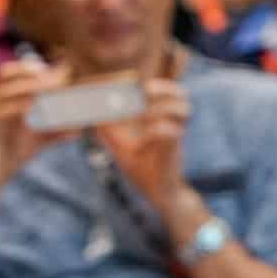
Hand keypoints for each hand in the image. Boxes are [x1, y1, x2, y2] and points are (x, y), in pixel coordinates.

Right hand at [0, 60, 71, 194]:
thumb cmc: (10, 155)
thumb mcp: (38, 141)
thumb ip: (56, 132)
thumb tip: (80, 128)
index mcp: (6, 101)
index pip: (13, 73)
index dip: (33, 66)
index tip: (58, 68)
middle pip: (4, 74)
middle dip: (29, 69)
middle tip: (55, 75)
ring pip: (2, 91)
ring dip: (27, 85)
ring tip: (49, 86)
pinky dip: (16, 107)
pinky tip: (31, 107)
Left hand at [93, 77, 189, 211]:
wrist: (156, 193)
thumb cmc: (142, 169)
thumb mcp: (121, 148)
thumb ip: (110, 133)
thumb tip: (94, 119)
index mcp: (163, 120)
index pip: (169, 93)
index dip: (158, 85)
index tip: (139, 84)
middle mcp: (173, 125)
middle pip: (181, 95)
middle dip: (164, 89)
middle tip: (144, 91)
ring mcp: (176, 137)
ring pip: (182, 110)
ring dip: (160, 109)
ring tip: (141, 116)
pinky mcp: (174, 151)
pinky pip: (173, 133)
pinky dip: (156, 131)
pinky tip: (143, 140)